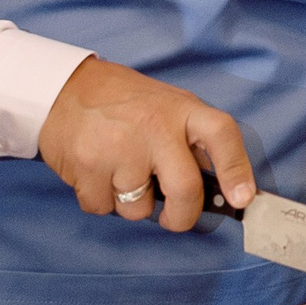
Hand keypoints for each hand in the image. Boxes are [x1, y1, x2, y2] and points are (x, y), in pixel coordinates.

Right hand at [36, 55, 253, 232]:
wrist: (63, 88)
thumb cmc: (122, 102)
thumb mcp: (166, 105)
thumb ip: (190, 140)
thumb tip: (221, 187)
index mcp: (181, 109)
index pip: (222, 135)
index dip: (237, 170)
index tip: (243, 199)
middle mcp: (155, 128)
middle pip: (185, 190)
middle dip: (182, 217)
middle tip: (174, 217)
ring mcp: (120, 149)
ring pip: (139, 209)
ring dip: (131, 203)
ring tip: (120, 172)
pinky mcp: (87, 167)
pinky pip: (103, 208)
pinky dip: (100, 200)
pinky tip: (96, 173)